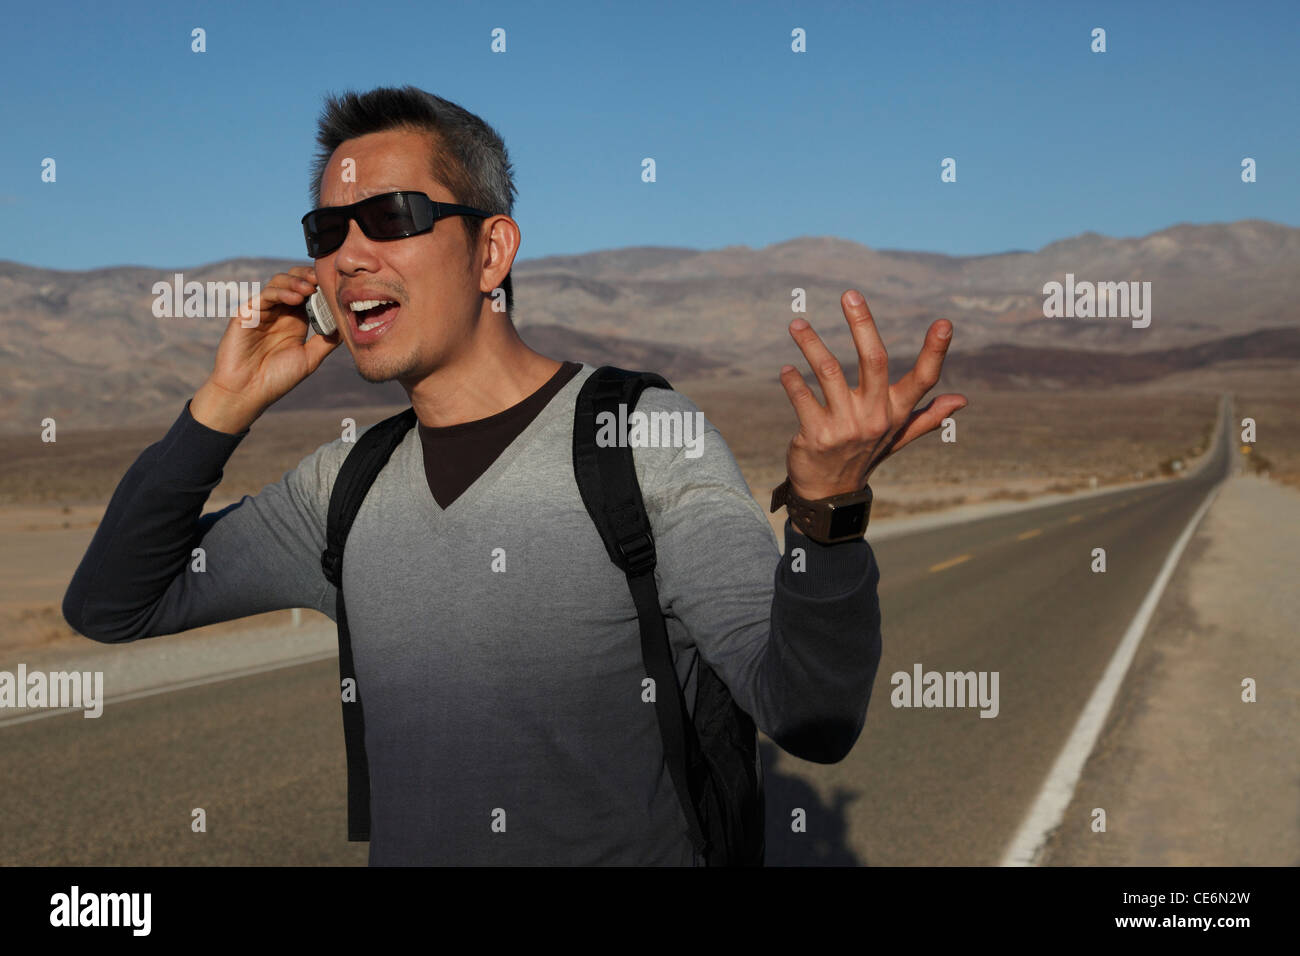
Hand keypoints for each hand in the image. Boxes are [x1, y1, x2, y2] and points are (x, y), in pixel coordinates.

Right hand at [191, 266, 340, 432]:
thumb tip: (348, 326)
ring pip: (279, 283)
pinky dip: (281, 292)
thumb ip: (327, 341)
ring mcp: (263, 311)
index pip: (309, 294)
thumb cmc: (277, 378)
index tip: (336, 286)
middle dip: (308, 276)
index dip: (321, 287)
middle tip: (322, 279)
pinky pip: (265, 295)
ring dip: (296, 282)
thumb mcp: (309, 358)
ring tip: (310, 288)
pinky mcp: (247, 313)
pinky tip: (295, 298)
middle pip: (294, 281)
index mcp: (295, 321)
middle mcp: (279, 312)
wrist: (247, 391)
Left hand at [779, 289, 966, 500]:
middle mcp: (874, 417)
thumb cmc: (864, 456)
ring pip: (829, 371)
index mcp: (896, 413)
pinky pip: (803, 398)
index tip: (944, 322)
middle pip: (875, 361)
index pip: (924, 380)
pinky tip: (786, 370)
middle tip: (849, 294)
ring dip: (811, 344)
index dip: (935, 352)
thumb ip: (926, 417)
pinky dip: (793, 381)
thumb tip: (962, 400)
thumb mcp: (897, 437)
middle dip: (863, 324)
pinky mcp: (816, 435)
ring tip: (797, 324)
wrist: (829, 493)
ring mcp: (845, 426)